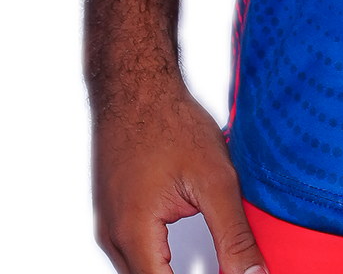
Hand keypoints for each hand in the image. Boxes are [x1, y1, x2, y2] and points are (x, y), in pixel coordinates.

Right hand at [88, 75, 264, 273]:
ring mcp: (108, 230)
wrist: (135, 88)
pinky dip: (157, 264)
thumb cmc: (167, 121)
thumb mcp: (215, 179)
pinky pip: (131, 258)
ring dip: (169, 273)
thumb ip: (234, 235)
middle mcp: (113, 239)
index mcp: (134, 235)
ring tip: (209, 266)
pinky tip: (177, 259)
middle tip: (223, 269)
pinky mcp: (111, 220)